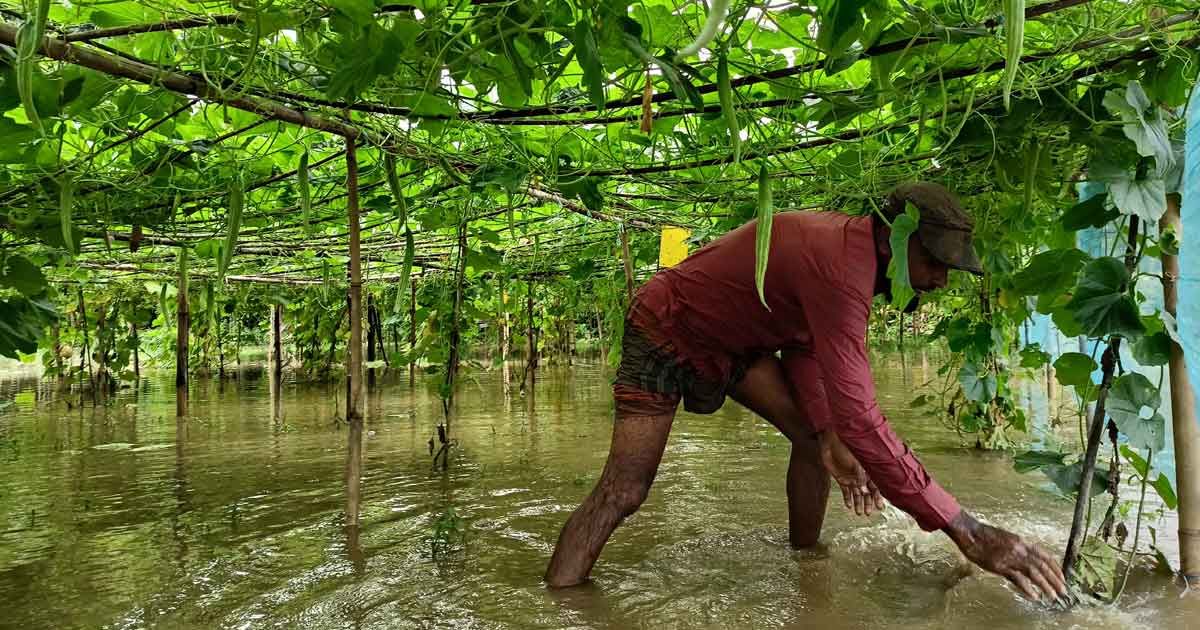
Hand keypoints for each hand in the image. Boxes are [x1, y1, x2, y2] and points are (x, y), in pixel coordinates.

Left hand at [818, 431, 884, 515]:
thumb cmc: (846, 449)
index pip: (876, 487)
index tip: (880, 507)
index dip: (878, 497)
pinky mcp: (841, 479)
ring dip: (858, 503)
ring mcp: (851, 478)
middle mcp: (861, 477)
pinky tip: (849, 506)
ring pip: (856, 494)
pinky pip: (845, 491)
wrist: (831, 443)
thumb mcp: (856, 463)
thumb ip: (860, 477)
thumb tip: (864, 491)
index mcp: (868, 471)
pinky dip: (847, 499)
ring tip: (859, 513)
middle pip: (866, 493)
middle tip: (868, 513)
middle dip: (868, 503)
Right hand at [943, 510, 1067, 601]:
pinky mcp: (1001, 565)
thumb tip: (1026, 559)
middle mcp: (1020, 549)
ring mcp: (1011, 557)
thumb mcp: (1006, 539)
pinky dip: (1028, 588)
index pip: (1045, 556)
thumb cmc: (985, 535)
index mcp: (1022, 542)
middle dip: (1055, 579)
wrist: (970, 532)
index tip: (1062, 577)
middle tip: (1063, 590)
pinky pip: (1018, 578)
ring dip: (1046, 585)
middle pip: (1042, 566)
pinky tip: (1034, 596)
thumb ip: (1018, 549)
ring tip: (1053, 596)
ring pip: (1034, 573)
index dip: (1055, 567)